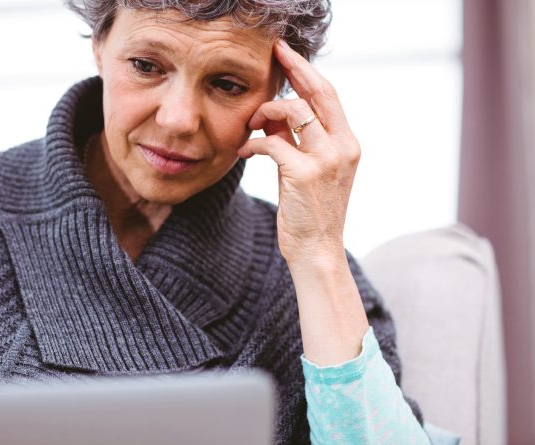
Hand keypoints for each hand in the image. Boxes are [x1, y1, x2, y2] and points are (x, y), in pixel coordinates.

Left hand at [238, 39, 360, 264]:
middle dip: (294, 68)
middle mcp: (343, 147)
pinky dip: (254, 143)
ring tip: (251, 124)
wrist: (316, 251)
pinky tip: (245, 151)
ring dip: (266, 111)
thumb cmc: (309, 211)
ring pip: (294, 111)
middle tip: (273, 55)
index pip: (329, 95)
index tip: (287, 55)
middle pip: (319, 92)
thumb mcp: (307, 169)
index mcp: (347, 144)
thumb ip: (295, 140)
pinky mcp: (304, 175)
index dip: (307, 71)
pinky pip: (272, 142)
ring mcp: (326, 160)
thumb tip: (272, 112)